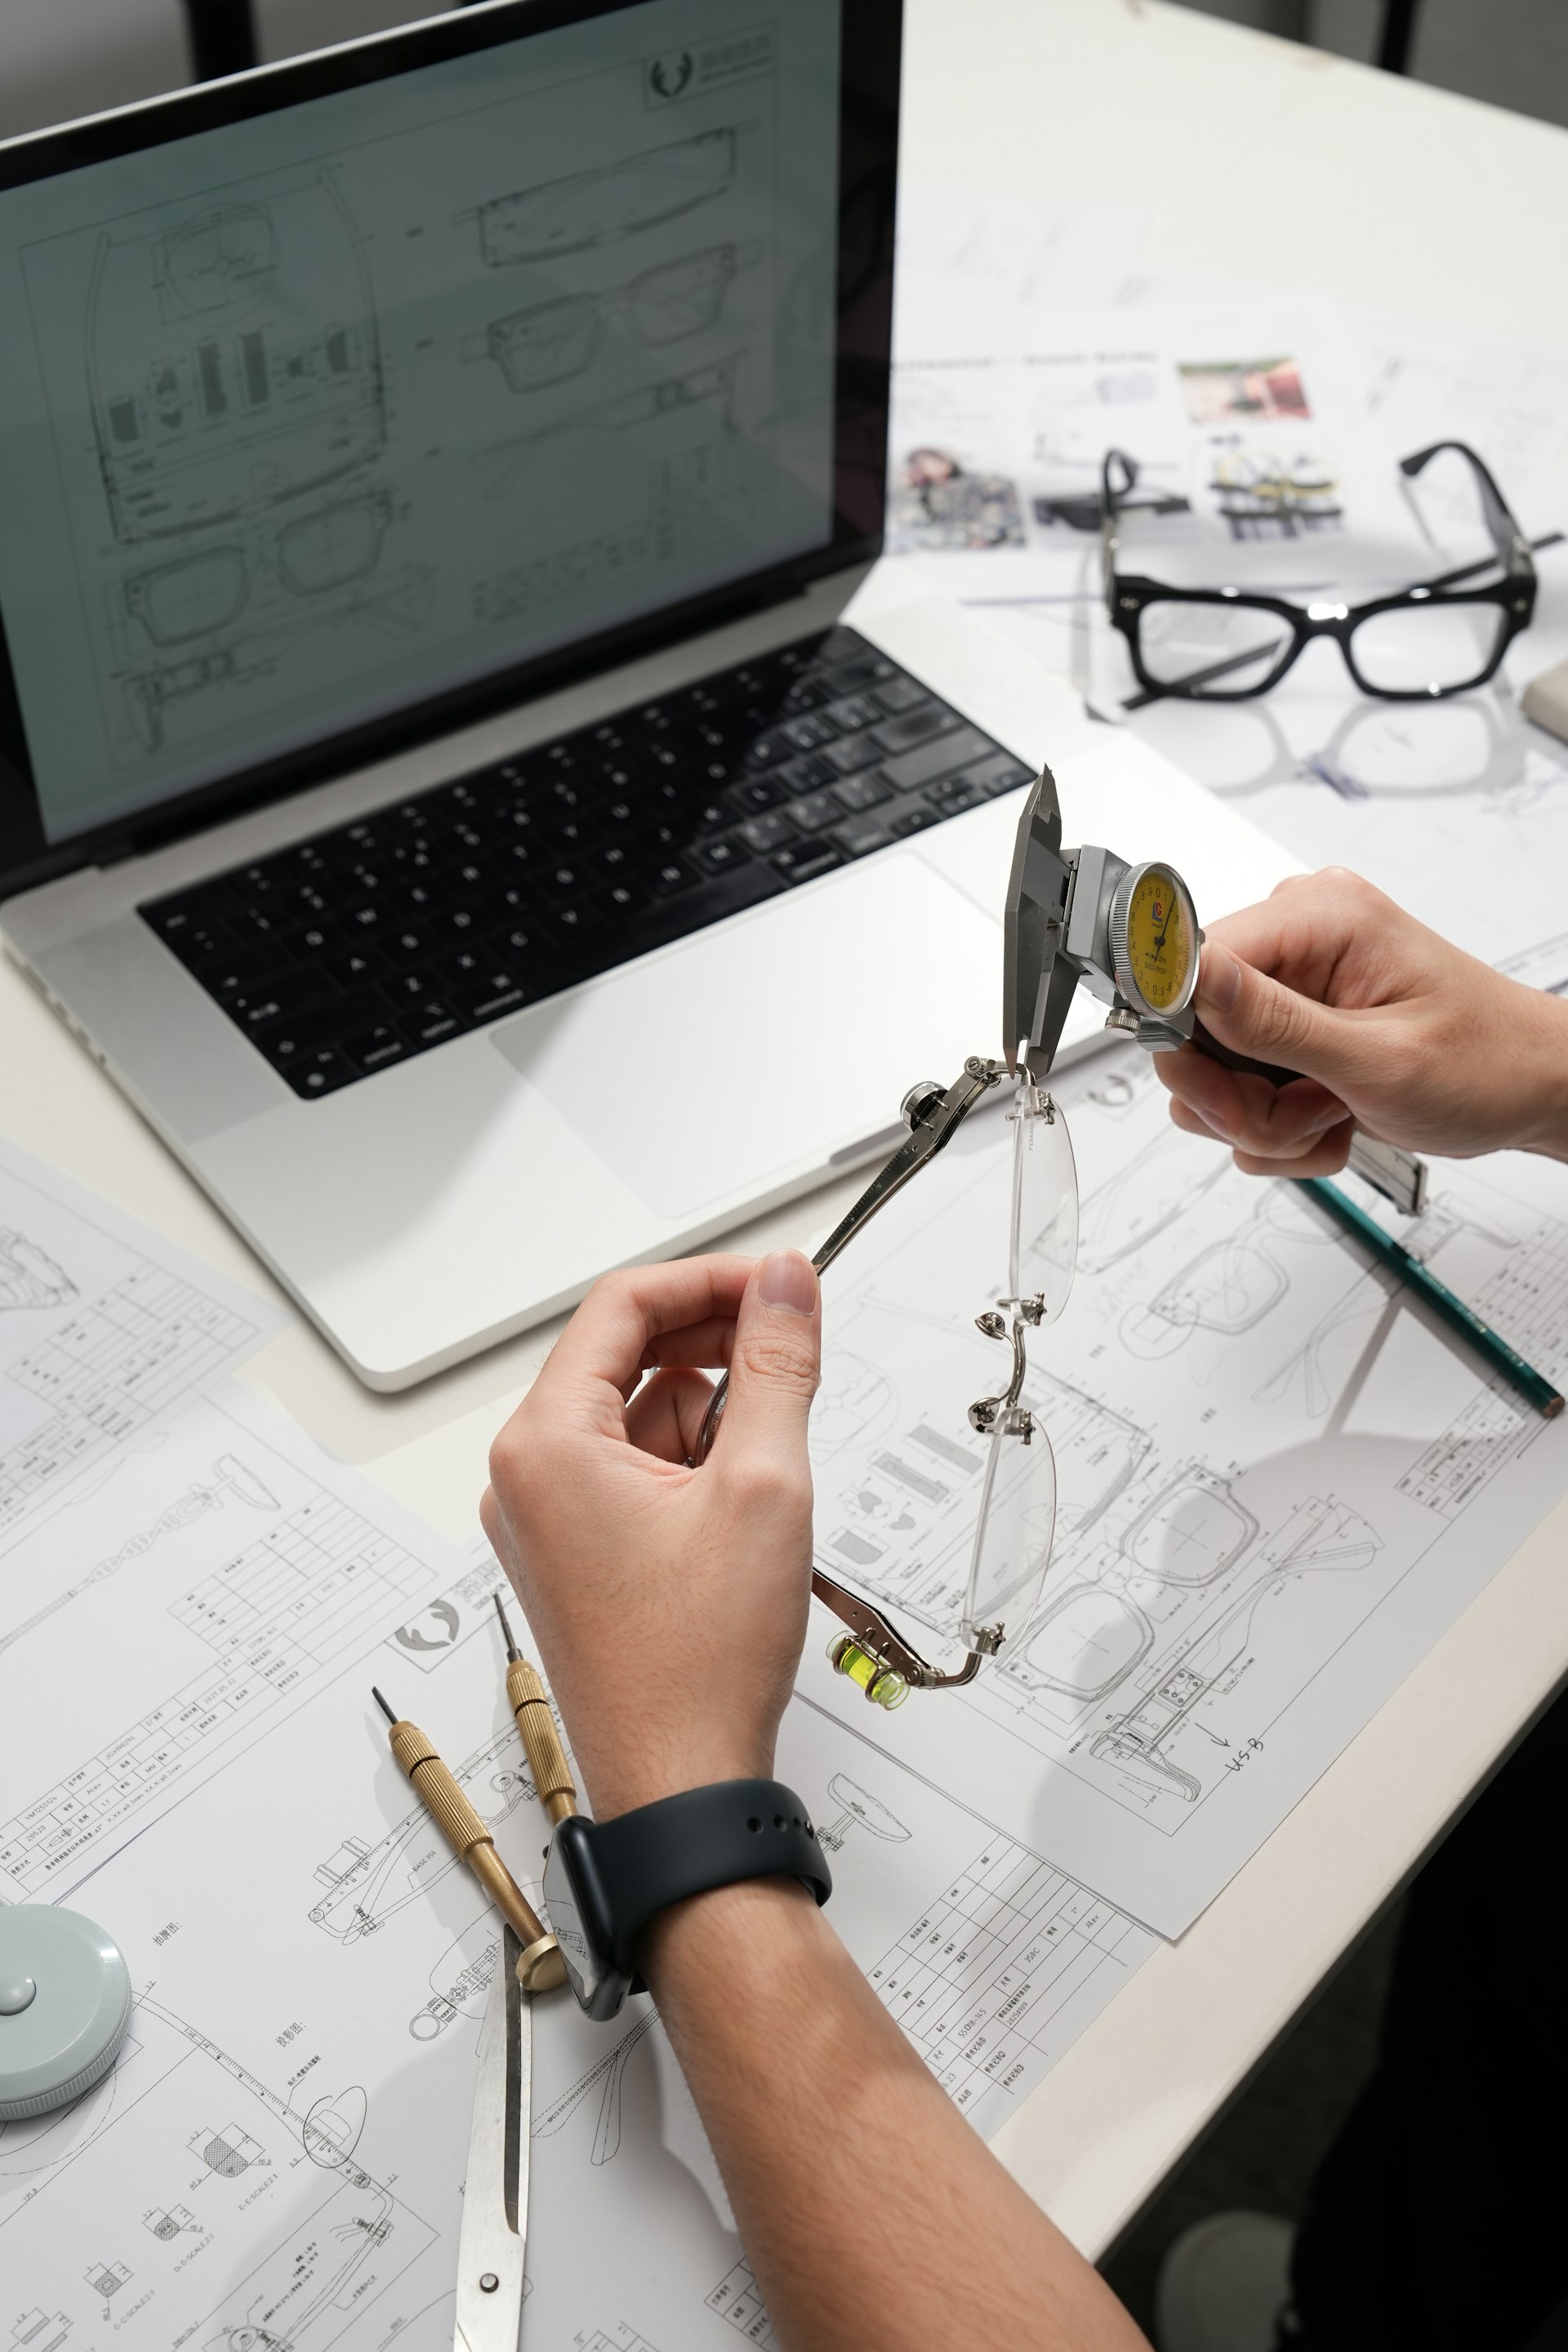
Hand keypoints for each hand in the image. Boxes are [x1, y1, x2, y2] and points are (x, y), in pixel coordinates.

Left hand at [481, 1251, 819, 1819]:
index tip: (779, 1284)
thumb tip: (784, 1285)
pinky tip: (743, 1516)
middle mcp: (529, 1477)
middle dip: (716, 1349)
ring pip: (640, 1417)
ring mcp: (549, 1519)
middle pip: (625, 1357)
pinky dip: (696, 1471)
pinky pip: (637, 1472)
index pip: (622, 1307)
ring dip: (712, 1421)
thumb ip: (776, 1364)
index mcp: (546, 1445)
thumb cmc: (696, 1666)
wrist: (682, 1784)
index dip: (711, 1280)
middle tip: (792, 1350)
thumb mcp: (762, 1486)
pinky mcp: (578, 1554)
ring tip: (763, 1485)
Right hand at [1156, 868, 1567, 1175]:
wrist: (1532, 1089)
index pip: (1191, 960)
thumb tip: (1192, 978)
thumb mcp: (1379, 1058)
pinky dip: (1279, 1124)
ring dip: (1263, 1120)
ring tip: (1329, 1115)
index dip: (1190, 1035)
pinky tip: (1331, 1117)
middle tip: (1302, 1114)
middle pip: (1193, 1029)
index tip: (1226, 1089)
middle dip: (1239, 1097)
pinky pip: (1237, 1090)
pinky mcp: (1289, 1028)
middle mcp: (1299, 939)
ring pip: (1209, 1073)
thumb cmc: (1487, 1063)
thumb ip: (1276, 1023)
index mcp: (1319, 916)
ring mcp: (1291, 986)